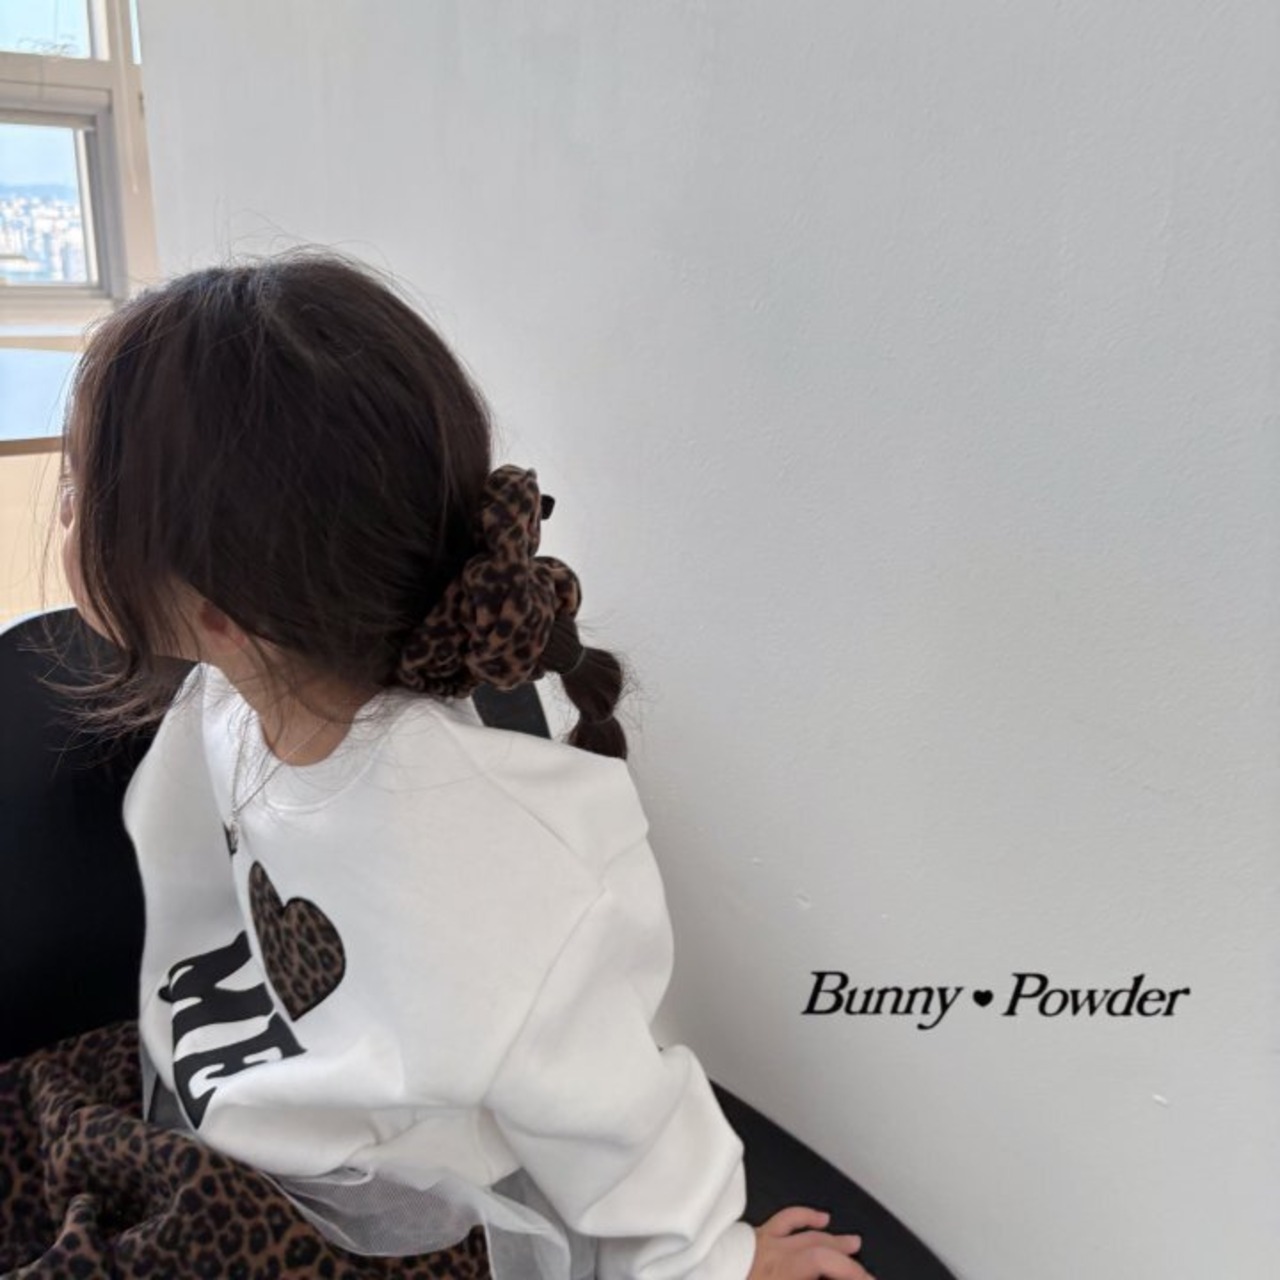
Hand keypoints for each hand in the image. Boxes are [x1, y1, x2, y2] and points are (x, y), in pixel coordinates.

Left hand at [747, 1205, 874, 1279]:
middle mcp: (777, 1254)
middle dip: (849, 1263)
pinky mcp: (756, 1236)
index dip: (854, 1273)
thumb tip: (821, 1278)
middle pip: (824, 1250)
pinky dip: (807, 1216)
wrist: (693, 1276)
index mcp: (782, 1272)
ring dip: (835, 1238)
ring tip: (854, 1243)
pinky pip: (787, 1219)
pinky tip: (821, 1217)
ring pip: (809, 1233)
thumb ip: (801, 1277)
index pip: (827, 1262)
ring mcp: (766, 1241)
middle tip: (865, 1274)